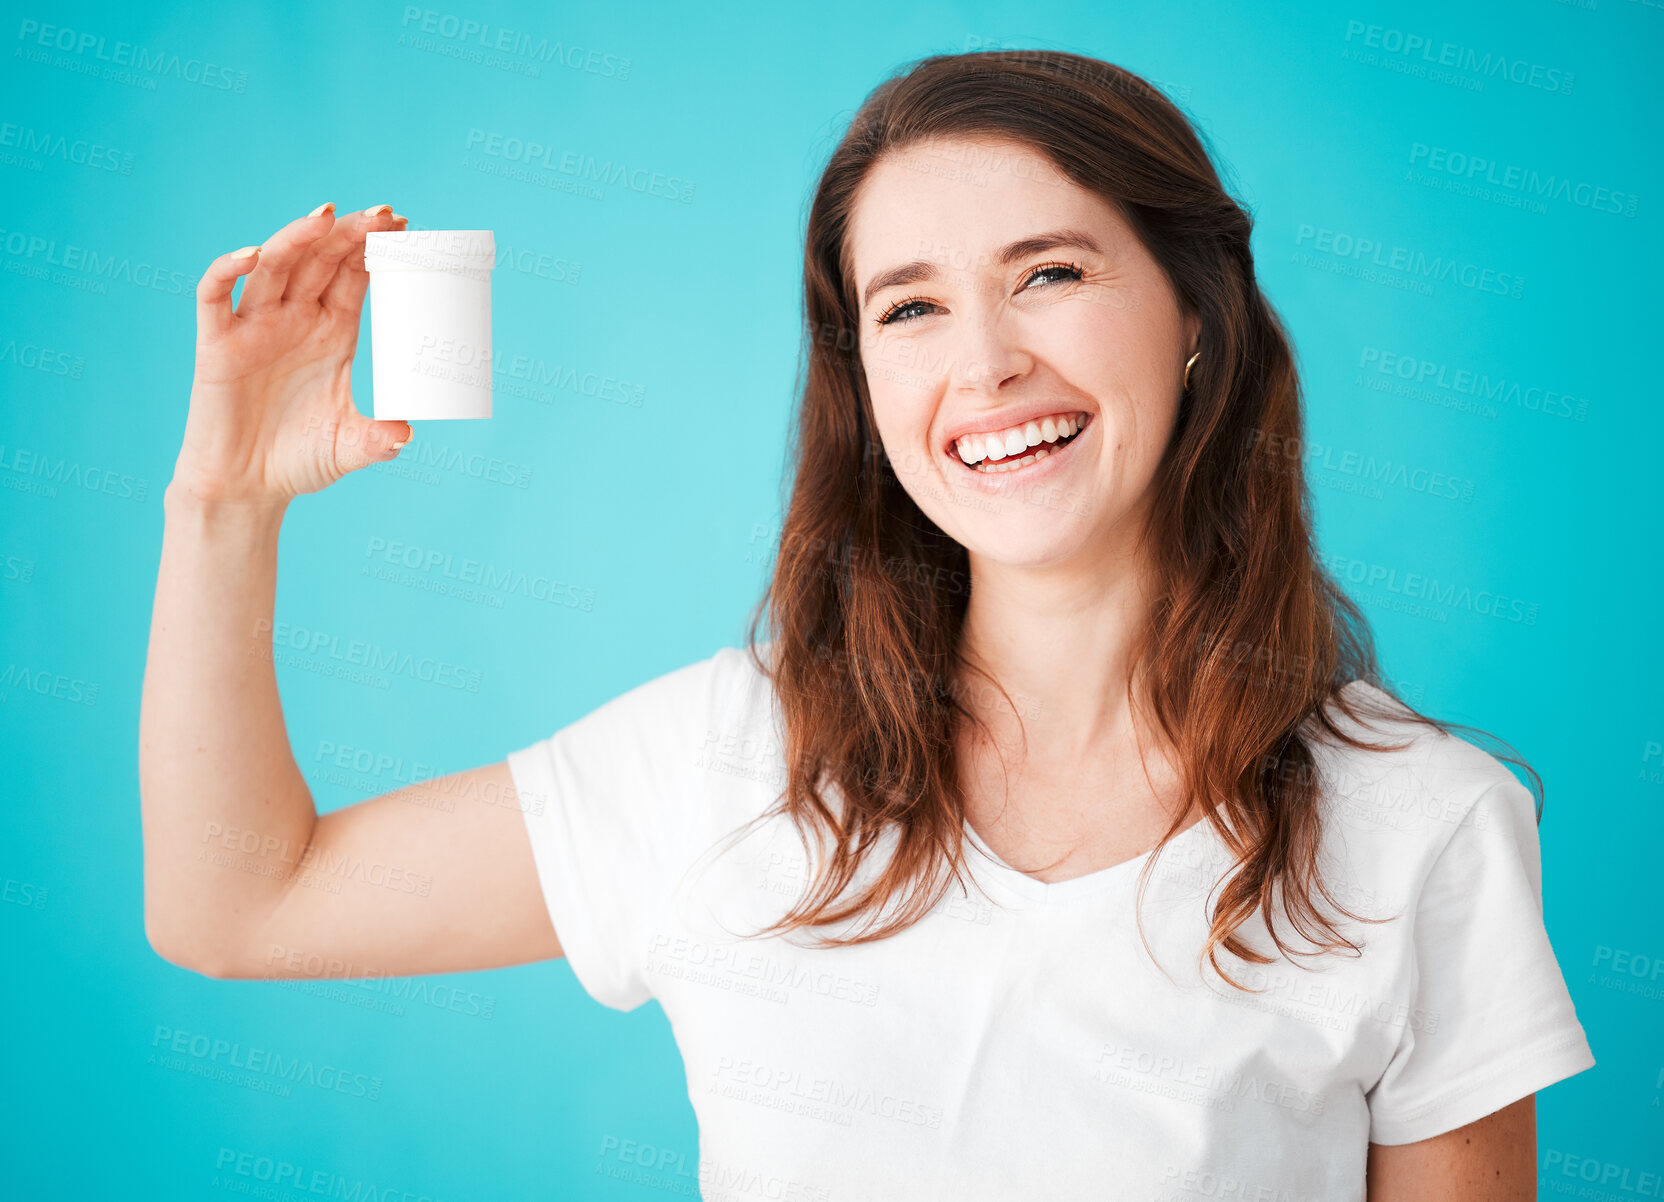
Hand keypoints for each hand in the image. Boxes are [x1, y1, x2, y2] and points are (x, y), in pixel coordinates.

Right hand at [171, 203, 412, 505]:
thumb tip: (408, 433)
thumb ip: (378, 439)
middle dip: (349, 232)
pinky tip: (252, 254)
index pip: (355, 274)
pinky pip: (215, 295)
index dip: (375, 248)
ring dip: (297, 237)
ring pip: (274, 265)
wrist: (246, 487)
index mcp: (332, 331)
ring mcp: (254, 326)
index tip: (404, 227)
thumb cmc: (297, 460)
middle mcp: (294, 319)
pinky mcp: (216, 342)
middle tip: (382, 214)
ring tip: (326, 215)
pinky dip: (229, 269)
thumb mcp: (349, 448)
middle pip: (321, 259)